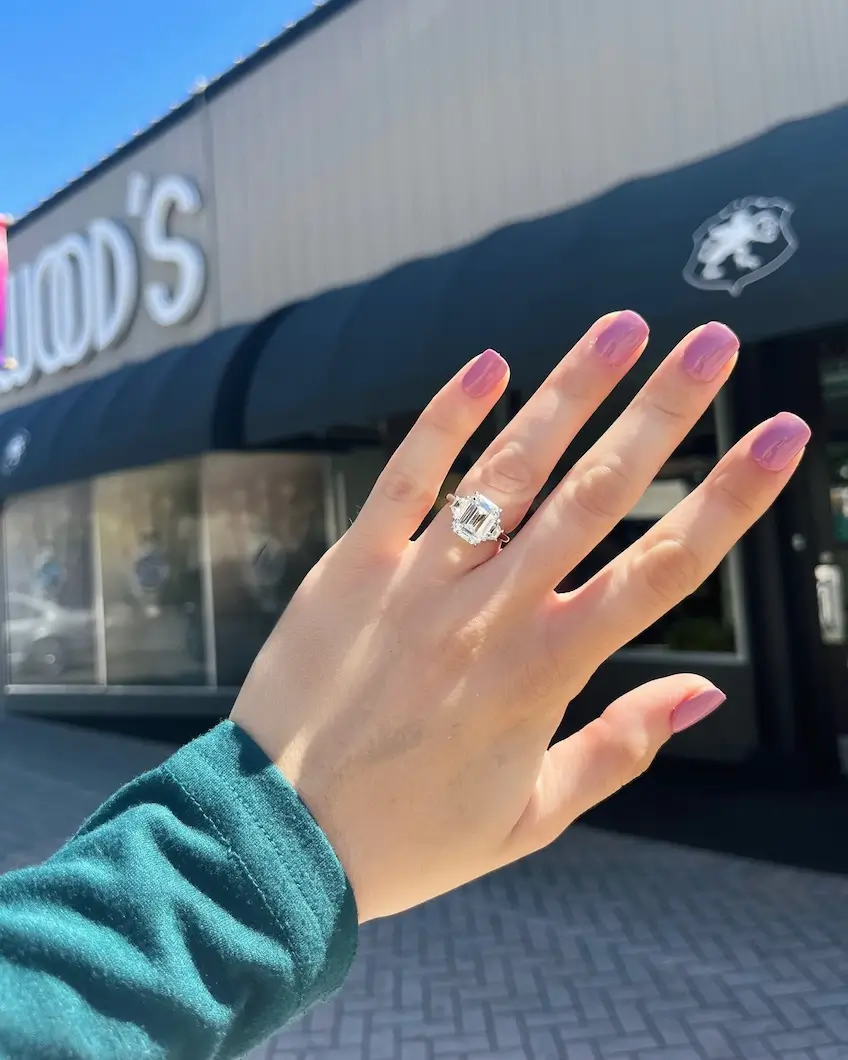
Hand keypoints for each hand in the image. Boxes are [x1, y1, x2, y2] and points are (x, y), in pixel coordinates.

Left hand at [232, 312, 807, 922]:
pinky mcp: (351, 566)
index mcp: (546, 670)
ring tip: (623, 328)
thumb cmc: (410, 838)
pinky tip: (489, 363)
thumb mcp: (531, 817)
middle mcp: (492, 611)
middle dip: (663, 412)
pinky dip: (446, 419)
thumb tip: (702, 692)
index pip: (662, 569)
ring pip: (509, 468)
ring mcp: (418, 580)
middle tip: (713, 342)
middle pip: (596, 495)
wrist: (277, 842)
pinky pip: (404, 478)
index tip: (779, 435)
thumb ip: (620, 747)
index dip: (730, 497)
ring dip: (571, 391)